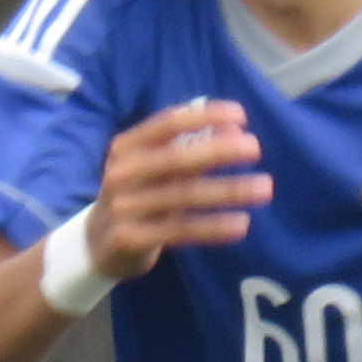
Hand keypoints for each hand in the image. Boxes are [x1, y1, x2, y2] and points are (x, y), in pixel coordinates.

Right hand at [87, 99, 267, 277]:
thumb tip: (233, 130)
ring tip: (264, 188)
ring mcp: (124, 207)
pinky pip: (180, 231)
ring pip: (183, 196)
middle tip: (255, 148)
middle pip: (176, 158)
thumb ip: (187, 149)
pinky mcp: (131, 238)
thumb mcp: (153, 168)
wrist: (97, 244)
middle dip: (219, 150)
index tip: (241, 116)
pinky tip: (241, 224)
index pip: (167, 123)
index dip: (204, 117)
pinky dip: (213, 227)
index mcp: (126, 147)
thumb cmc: (137, 196)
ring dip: (228, 190)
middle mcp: (121, 173)